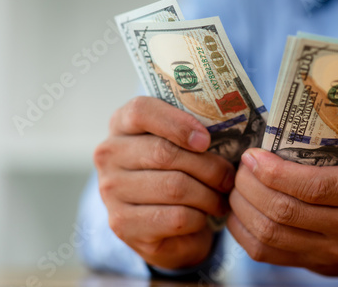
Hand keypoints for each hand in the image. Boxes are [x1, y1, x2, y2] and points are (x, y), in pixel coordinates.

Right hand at [94, 96, 234, 269]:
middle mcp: (108, 154)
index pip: (141, 111)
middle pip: (163, 153)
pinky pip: (176, 217)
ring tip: (221, 198)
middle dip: (208, 167)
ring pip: (174, 187)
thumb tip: (229, 135)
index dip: (177, 123)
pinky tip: (203, 217)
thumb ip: (193, 132)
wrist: (160, 225)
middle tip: (228, 177)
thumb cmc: (176, 172)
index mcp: (121, 124)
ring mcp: (110, 191)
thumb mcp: (179, 144)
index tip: (206, 140)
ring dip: (209, 195)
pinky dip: (199, 218)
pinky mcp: (123, 224)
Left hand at [227, 148, 337, 275]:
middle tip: (241, 168)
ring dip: (243, 207)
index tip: (253, 155)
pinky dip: (243, 230)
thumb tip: (268, 142)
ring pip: (270, 234)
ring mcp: (334, 253)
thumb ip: (323, 153)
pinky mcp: (315, 265)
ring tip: (237, 187)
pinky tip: (240, 211)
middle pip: (285, 211)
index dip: (274, 171)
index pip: (314, 186)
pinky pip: (265, 253)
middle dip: (251, 186)